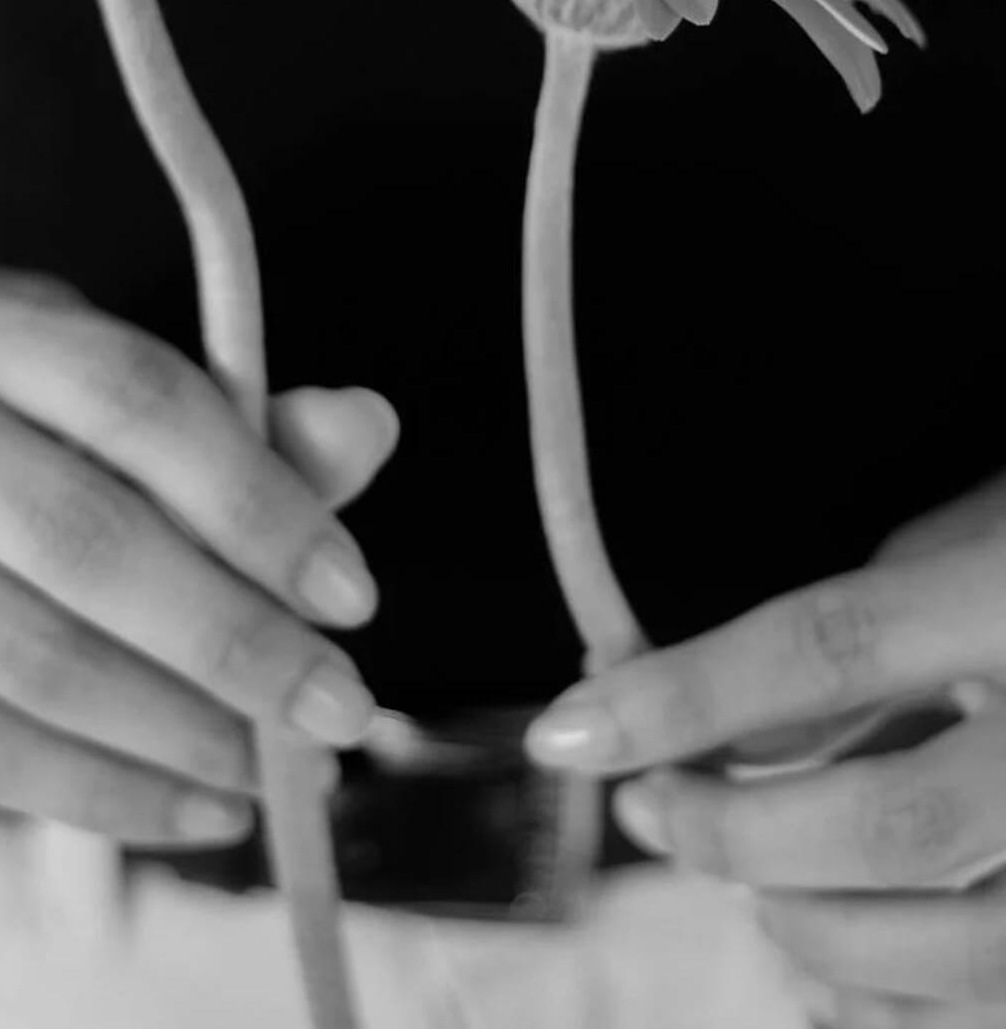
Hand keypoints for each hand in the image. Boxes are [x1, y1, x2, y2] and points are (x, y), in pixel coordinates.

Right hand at [0, 269, 396, 847]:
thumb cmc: (41, 453)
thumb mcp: (136, 415)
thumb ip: (255, 431)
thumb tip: (369, 428)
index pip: (137, 400)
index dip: (257, 501)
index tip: (352, 597)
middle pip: (81, 538)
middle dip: (233, 639)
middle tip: (338, 711)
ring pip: (32, 660)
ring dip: (181, 734)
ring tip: (277, 770)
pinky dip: (106, 796)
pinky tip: (196, 810)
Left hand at [526, 474, 1005, 1026]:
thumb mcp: (964, 547)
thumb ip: (854, 635)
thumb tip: (713, 725)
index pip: (826, 648)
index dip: (682, 697)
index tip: (568, 731)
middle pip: (886, 826)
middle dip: (734, 833)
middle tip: (652, 809)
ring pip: (961, 951)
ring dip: (814, 935)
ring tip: (752, 889)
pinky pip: (1000, 1005)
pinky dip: (898, 1006)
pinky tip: (830, 970)